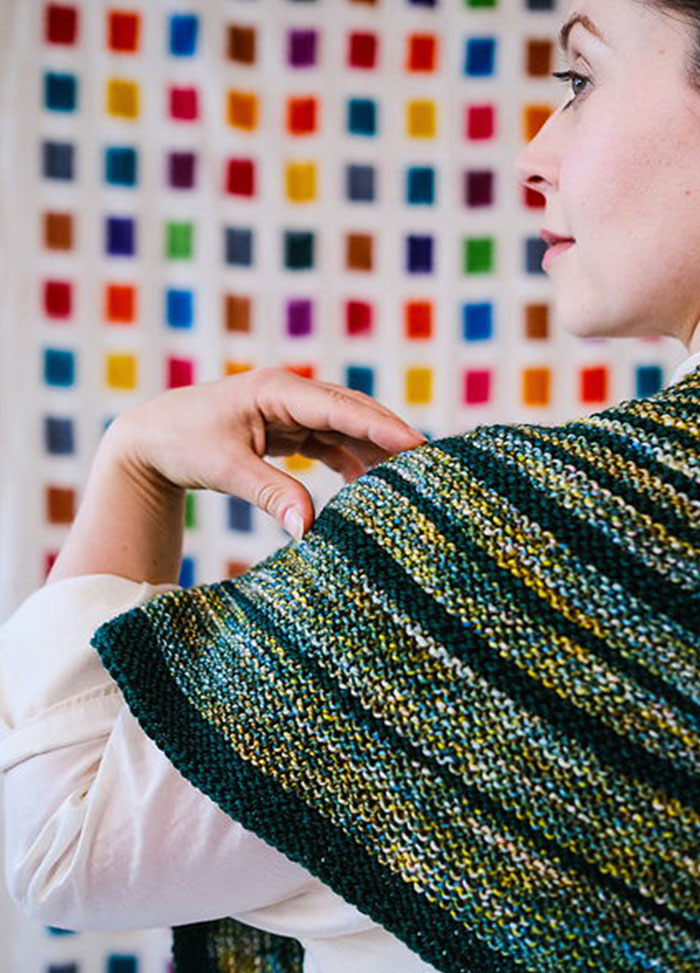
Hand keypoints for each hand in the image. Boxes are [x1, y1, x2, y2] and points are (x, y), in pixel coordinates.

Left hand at [108, 368, 426, 539]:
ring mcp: (288, 410)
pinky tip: (365, 485)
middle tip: (429, 461)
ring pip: (343, 427)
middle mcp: (288, 394)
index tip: (416, 444)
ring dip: (371, 450)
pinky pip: (327, 442)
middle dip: (388, 435)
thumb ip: (269, 494)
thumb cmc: (182, 443)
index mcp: (276, 390)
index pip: (341, 407)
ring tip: (405, 478)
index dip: (381, 426)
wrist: (150, 438)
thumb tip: (307, 529)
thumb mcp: (224, 468)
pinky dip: (347, 460)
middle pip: (351, 411)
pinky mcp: (284, 428)